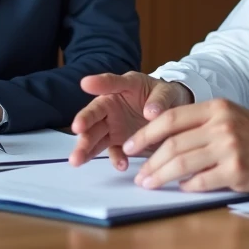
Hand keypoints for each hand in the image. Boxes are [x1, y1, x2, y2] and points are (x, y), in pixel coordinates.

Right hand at [69, 72, 192, 169]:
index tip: (86, 84)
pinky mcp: (119, 141)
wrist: (172, 112)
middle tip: (77, 129)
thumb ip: (159, 100)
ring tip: (77, 160)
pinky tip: (121, 165)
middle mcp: (112, 106)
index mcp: (123, 86)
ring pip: (95, 135)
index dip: (98, 83)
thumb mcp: (166, 92)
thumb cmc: (164, 95)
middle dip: (84, 122)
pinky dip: (117, 159)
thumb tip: (151, 113)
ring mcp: (113, 125)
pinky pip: (114, 151)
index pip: (110, 83)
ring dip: (85, 147)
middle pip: (94, 113)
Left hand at [125, 99, 248, 194]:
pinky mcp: (237, 171)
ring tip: (149, 184)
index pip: (170, 119)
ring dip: (161, 177)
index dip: (146, 134)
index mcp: (216, 108)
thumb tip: (163, 141)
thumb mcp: (231, 116)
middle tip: (139, 174)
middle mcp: (221, 125)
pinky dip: (187, 187)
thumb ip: (201, 124)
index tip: (130, 146)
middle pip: (172, 144)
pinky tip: (182, 189)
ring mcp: (229, 148)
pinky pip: (202, 182)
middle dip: (149, 161)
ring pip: (182, 164)